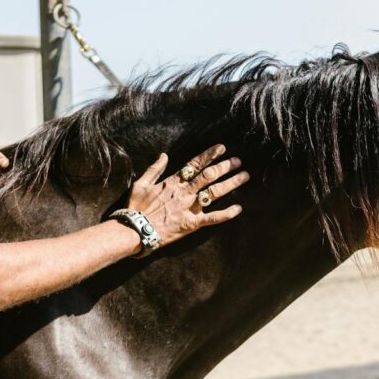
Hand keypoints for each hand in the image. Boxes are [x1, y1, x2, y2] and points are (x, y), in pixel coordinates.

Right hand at [127, 144, 248, 246]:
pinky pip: (212, 218)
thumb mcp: (141, 184)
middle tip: (238, 161)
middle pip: (209, 176)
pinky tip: (239, 209)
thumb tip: (164, 155)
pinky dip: (226, 214)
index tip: (222, 148)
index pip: (194, 165)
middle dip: (225, 167)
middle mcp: (184, 192)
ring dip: (231, 183)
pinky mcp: (191, 223)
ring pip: (214, 193)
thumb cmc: (135, 208)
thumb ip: (154, 169)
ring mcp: (189, 208)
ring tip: (244, 176)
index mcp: (173, 182)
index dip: (209, 155)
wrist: (134, 230)